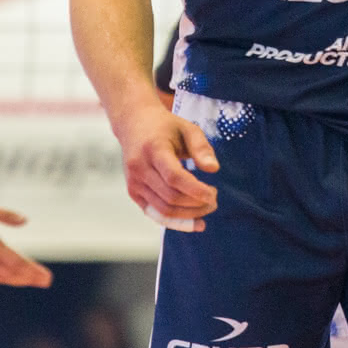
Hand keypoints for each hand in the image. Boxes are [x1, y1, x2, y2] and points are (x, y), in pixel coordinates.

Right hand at [0, 197, 52, 286]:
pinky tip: (4, 278)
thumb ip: (6, 215)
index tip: (46, 277)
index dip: (32, 271)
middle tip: (45, 282)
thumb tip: (25, 220)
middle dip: (29, 278)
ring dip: (15, 280)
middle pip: (10, 274)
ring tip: (29, 280)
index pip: (16, 263)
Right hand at [112, 103, 219, 231]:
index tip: (212, 194)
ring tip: (206, 207)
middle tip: (214, 199)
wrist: (134, 125)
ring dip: (188, 214)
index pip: (174, 177)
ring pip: (163, 209)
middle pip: (170, 196)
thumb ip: (201, 147)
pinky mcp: (133, 192)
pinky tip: (193, 222)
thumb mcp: (187, 128)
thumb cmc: (165, 127)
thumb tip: (213, 169)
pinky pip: (155, 213)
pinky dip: (175, 221)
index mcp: (153, 149)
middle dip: (196, 204)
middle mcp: (139, 167)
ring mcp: (133, 182)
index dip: (195, 190)